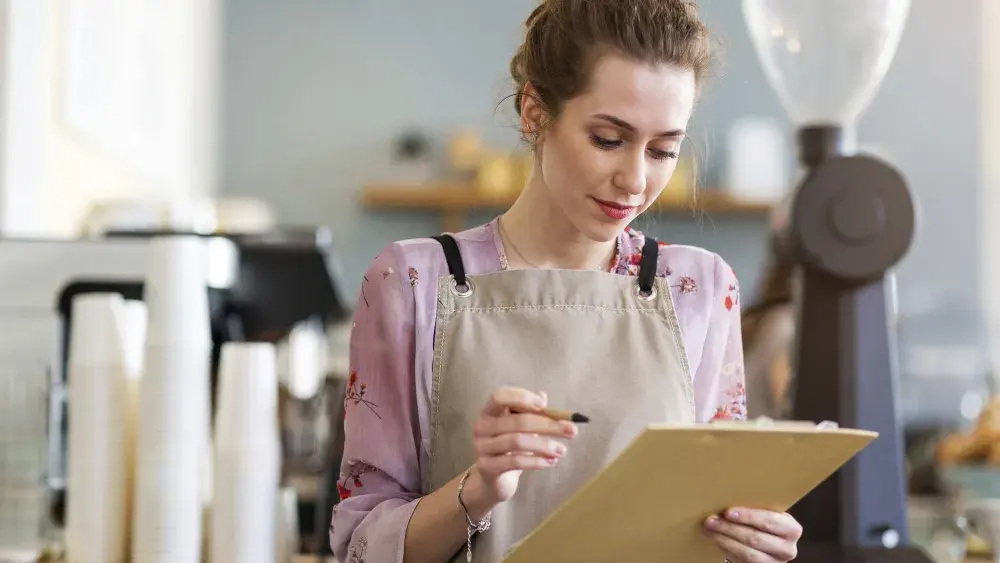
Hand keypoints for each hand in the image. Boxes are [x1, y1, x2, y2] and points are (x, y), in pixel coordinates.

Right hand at [469, 387, 577, 505]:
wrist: (494, 481)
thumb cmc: (510, 449)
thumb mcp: (522, 429)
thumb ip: (532, 412)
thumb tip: (544, 395)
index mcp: (489, 411)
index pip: (500, 396)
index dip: (522, 398)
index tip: (544, 405)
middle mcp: (482, 426)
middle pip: (517, 421)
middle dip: (548, 425)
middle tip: (572, 431)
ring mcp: (482, 447)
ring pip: (517, 441)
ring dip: (545, 445)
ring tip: (562, 450)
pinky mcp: (486, 467)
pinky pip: (515, 461)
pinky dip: (536, 461)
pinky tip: (550, 462)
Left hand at [703, 508, 801, 562]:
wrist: (767, 546)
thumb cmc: (763, 524)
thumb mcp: (765, 515)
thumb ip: (755, 507)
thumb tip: (725, 498)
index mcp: (791, 529)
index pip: (770, 521)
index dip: (748, 516)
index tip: (728, 512)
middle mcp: (788, 548)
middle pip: (756, 538)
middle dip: (729, 528)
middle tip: (710, 520)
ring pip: (748, 553)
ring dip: (724, 540)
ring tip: (709, 530)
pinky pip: (742, 561)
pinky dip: (727, 549)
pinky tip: (717, 540)